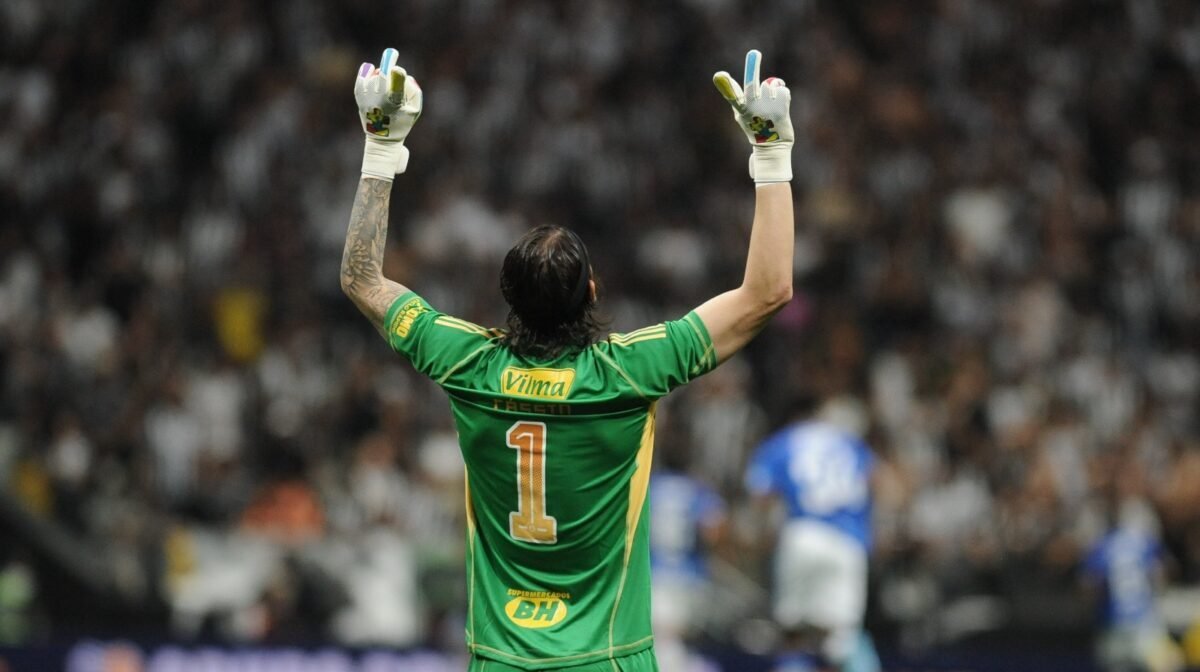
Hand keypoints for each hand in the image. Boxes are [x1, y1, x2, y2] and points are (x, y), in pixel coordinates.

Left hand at [355, 47, 422, 179]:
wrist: (382, 139)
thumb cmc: (402, 123)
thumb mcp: (415, 111)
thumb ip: (415, 92)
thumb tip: (406, 77)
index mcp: (396, 103)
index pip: (396, 86)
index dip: (397, 74)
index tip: (397, 68)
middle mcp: (380, 100)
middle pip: (383, 76)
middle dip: (388, 62)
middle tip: (393, 52)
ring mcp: (368, 100)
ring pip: (373, 78)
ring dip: (379, 72)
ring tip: (385, 74)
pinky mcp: (360, 100)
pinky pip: (360, 82)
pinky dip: (364, 73)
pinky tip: (369, 67)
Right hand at [713, 50, 793, 182]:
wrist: (773, 147)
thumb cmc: (756, 128)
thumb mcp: (742, 114)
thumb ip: (737, 96)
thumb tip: (722, 77)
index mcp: (741, 109)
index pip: (732, 95)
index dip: (725, 85)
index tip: (719, 75)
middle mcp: (752, 109)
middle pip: (751, 83)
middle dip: (752, 66)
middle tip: (753, 52)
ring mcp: (766, 109)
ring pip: (771, 85)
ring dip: (773, 90)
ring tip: (772, 105)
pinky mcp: (781, 110)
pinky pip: (783, 90)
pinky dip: (784, 96)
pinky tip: (781, 107)